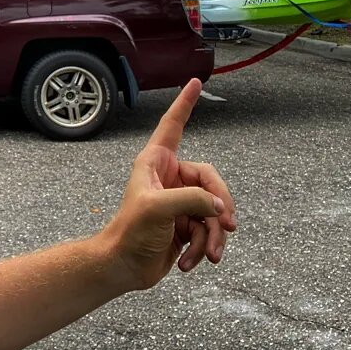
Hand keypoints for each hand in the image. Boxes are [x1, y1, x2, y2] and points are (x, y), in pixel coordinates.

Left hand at [102, 78, 236, 290]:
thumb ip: (192, 199)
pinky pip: (209, 230)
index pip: (173, 125)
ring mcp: (179, 201)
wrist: (123, 268)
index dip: (184, 103)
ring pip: (214, 210)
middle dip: (220, 206)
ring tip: (210, 256)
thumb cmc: (130, 233)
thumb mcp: (157, 209)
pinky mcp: (185, 224)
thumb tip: (218, 206)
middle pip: (211, 181)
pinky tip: (193, 264)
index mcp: (155, 162)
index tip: (196, 81)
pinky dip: (204, 248)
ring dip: (214, 236)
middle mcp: (169, 177)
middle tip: (226, 225)